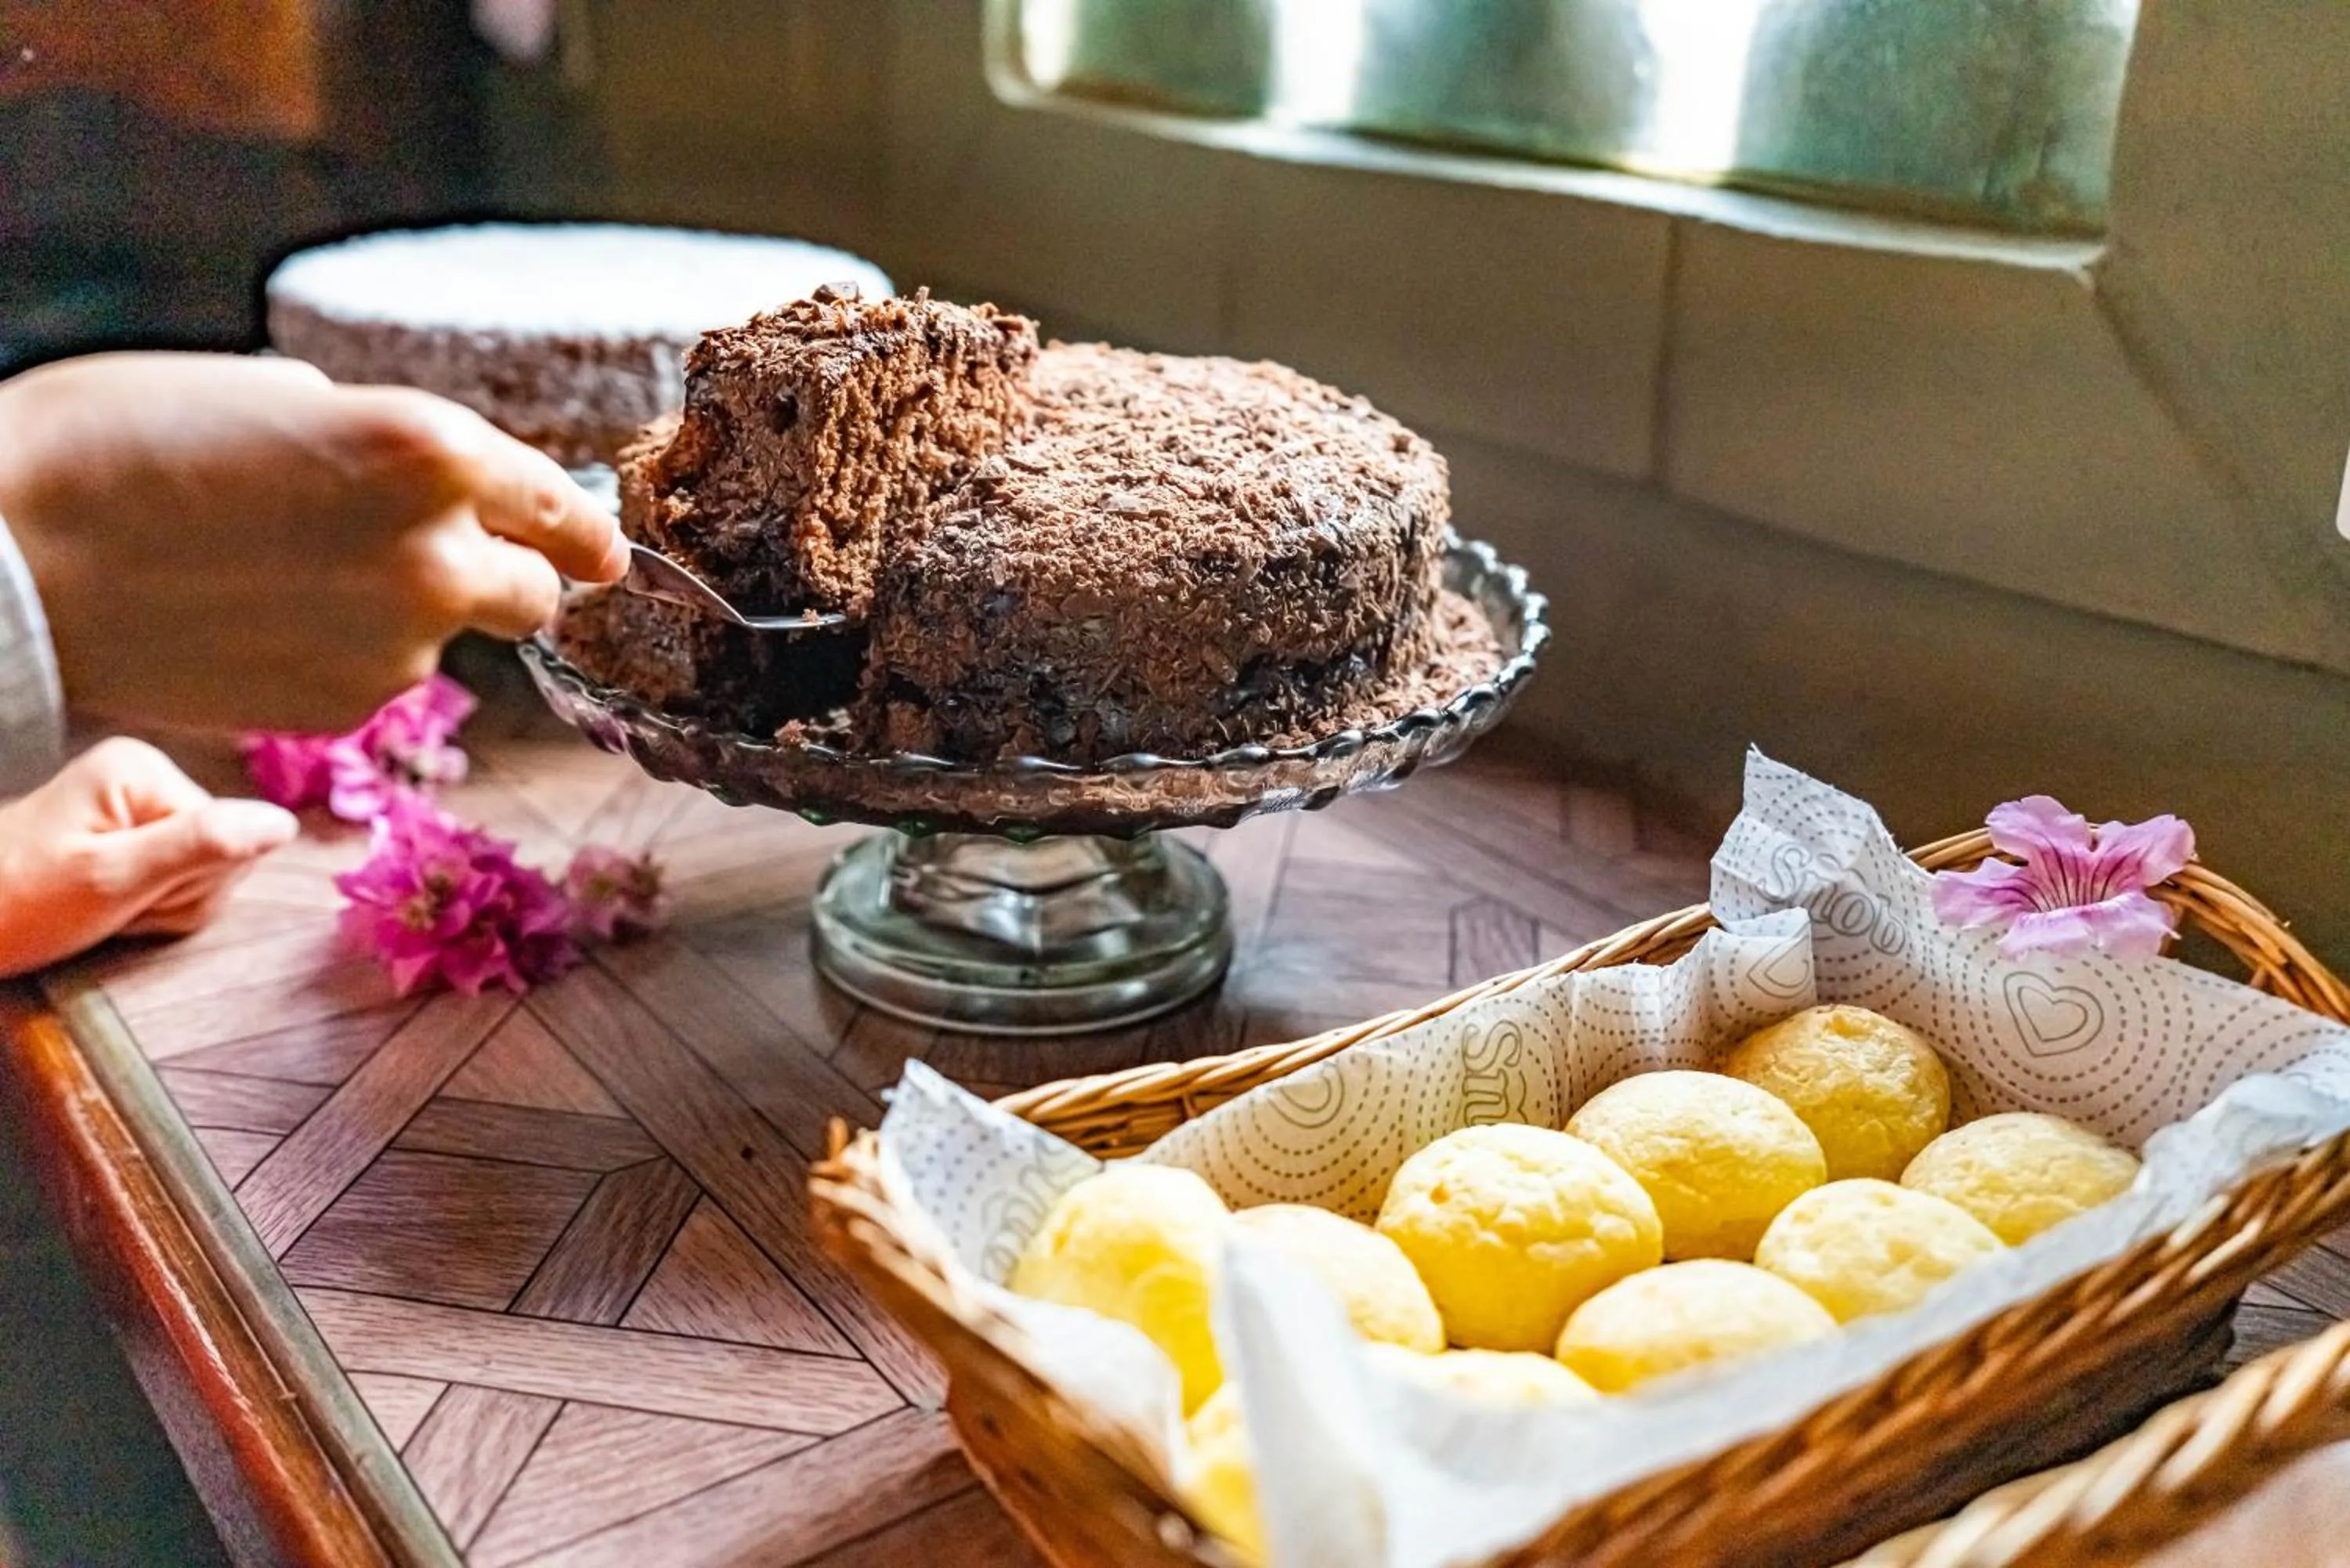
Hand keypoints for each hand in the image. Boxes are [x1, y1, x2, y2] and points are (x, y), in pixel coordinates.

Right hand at [0, 352, 625, 732]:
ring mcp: (397, 644)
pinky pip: (379, 677)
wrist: (16, 556)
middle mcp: (438, 556)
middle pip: (539, 595)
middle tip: (458, 566)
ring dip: (407, 614)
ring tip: (293, 574)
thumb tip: (427, 484)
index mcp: (434, 452)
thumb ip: (384, 446)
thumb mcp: (282, 394)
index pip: (564, 508)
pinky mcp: (346, 707)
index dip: (584, 532)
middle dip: (510, 580)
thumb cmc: (123, 440)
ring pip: (448, 638)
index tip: (598, 548)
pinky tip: (262, 619)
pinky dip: (345, 655)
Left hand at [0, 738, 297, 976]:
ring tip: (105, 911)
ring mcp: (137, 805)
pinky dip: (151, 907)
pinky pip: (180, 878)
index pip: (229, 836)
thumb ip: (203, 846)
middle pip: (222, 851)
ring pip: (206, 872)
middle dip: (178, 896)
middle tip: (115, 908)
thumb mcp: (113, 880)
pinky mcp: (129, 833)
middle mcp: (146, 776)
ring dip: (163, 907)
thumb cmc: (18, 905)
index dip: (192, 883)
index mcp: (143, 770)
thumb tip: (283, 824)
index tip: (129, 898)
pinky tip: (110, 909)